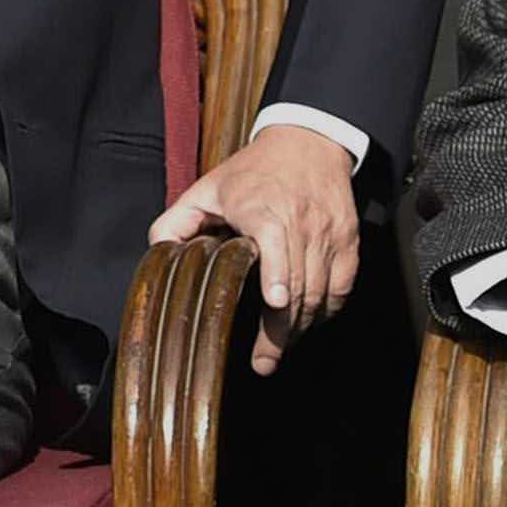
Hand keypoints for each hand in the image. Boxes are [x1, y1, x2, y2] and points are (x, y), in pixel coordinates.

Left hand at [147, 123, 358, 374]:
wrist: (309, 143)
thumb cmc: (254, 171)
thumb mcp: (208, 187)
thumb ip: (178, 219)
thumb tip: (158, 250)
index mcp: (263, 209)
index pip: (277, 241)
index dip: (278, 274)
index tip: (275, 301)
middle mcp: (299, 222)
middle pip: (298, 283)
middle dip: (282, 329)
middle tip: (264, 362)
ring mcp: (328, 234)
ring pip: (321, 291)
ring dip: (301, 327)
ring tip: (280, 350)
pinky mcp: (348, 242)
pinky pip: (342, 287)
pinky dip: (326, 310)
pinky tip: (307, 324)